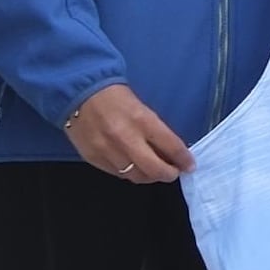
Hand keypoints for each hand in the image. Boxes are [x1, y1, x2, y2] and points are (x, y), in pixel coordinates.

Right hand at [65, 82, 192, 183]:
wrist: (79, 92)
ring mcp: (108, 151)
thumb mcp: (141, 108)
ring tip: (153, 172)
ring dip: (149, 177)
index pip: (171, 146)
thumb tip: (170, 152)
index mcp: (142, 120)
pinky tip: (133, 168)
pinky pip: (117, 174)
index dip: (184, 159)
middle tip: (173, 173)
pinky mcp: (93, 158)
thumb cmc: (115, 97)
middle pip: (154, 169)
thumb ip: (155, 131)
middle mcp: (126, 139)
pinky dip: (128, 173)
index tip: (189, 165)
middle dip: (168, 174)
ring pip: (136, 176)